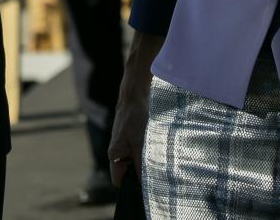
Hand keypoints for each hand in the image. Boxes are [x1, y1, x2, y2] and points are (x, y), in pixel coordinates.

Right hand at [107, 32, 162, 185]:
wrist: (137, 91)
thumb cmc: (134, 116)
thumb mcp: (139, 143)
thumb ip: (140, 165)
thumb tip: (145, 186)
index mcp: (115, 155)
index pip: (120, 181)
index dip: (131, 187)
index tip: (147, 188)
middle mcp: (121, 151)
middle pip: (131, 172)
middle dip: (144, 173)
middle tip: (160, 173)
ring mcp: (130, 143)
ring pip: (141, 160)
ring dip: (151, 160)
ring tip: (163, 158)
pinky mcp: (139, 135)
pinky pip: (146, 149)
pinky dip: (154, 150)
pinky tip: (164, 147)